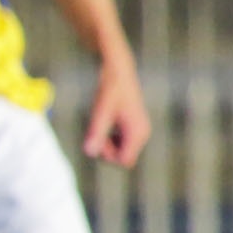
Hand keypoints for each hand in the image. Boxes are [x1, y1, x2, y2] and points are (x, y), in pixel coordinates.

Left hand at [82, 54, 150, 168]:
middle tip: (96, 130)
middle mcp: (142, 133)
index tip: (97, 139)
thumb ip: (96, 133)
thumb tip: (90, 153)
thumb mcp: (100, 112)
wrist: (118, 72)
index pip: (124, 161)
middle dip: (106, 149)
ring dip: (107, 143)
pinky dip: (109, 136)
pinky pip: (120, 142)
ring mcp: (138, 130)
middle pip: (122, 157)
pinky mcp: (133, 127)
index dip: (108, 156)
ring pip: (120, 150)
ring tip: (100, 124)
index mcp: (137, 132)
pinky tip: (105, 121)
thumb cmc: (110, 90)